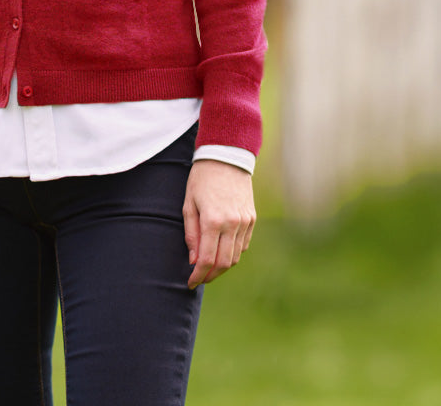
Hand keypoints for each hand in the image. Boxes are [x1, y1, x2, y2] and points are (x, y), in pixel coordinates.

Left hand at [182, 160, 255, 288]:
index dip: (198, 275)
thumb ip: (191, 234)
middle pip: (224, 264)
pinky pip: (243, 244)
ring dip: (222, 267)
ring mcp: (244, 222)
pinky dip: (233, 253)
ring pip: (235, 257)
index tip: (190, 283)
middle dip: (210, 276)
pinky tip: (222, 251)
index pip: (207, 260)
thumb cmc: (201, 179)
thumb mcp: (188, 203)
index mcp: (212, 220)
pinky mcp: (251, 218)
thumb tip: (193, 260)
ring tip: (209, 267)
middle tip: (199, 279)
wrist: (225, 157)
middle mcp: (231, 224)